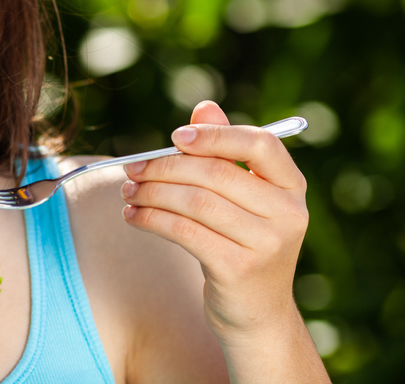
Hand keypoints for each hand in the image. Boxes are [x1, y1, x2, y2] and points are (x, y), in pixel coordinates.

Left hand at [120, 101, 308, 340]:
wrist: (256, 313)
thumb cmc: (240, 242)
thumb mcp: (240, 198)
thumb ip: (224, 152)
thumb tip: (204, 107)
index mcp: (291, 186)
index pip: (260, 144)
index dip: (216, 136)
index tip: (175, 137)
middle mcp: (288, 212)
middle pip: (216, 173)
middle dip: (165, 166)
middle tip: (132, 168)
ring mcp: (267, 243)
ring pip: (195, 202)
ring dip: (152, 192)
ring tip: (128, 191)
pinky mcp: (238, 269)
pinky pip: (184, 231)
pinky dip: (151, 219)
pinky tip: (133, 215)